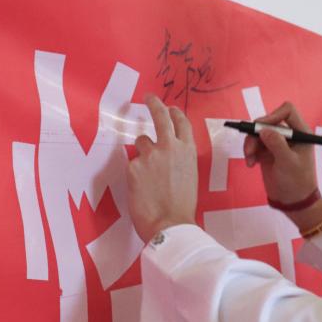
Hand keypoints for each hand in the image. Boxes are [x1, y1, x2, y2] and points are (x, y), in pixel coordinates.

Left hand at [125, 95, 197, 242]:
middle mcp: (170, 147)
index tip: (169, 107)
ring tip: (147, 174)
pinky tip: (141, 188)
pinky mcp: (134, 166)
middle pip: (160, 117)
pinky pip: (132, 164)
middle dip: (154, 104)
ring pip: (141, 143)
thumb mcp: (189, 176)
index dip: (174, 112)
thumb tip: (168, 156)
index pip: (181, 122)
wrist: (171, 224)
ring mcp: (150, 155)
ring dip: (142, 152)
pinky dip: (135, 174)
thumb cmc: (182, 207)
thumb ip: (179, 160)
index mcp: (188, 151)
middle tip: (149, 97)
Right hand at [243, 101, 321, 229]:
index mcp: (301, 132)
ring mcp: (277, 143)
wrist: (293, 202)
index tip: (262, 128)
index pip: (287, 111)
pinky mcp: (267, 152)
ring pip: (258, 133)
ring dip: (250, 144)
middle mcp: (289, 135)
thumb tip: (263, 130)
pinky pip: (254, 144)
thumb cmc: (297, 182)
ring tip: (249, 160)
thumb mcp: (288, 163)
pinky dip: (250, 152)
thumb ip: (277, 144)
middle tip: (250, 149)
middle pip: (268, 121)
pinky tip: (250, 164)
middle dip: (256, 133)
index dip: (273, 115)